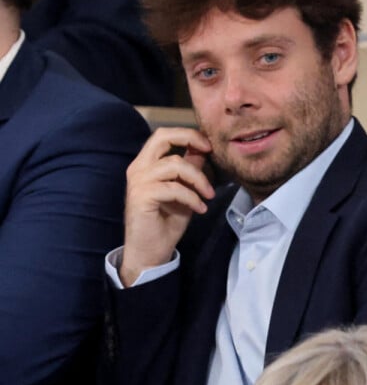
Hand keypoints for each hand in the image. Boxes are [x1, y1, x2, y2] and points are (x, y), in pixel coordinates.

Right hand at [120, 127, 214, 285]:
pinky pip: (173, 188)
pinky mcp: (141, 197)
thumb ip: (190, 170)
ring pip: (174, 164)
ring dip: (198, 179)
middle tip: (210, 151)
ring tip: (208, 196)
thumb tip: (203, 150)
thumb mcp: (185, 190)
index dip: (188, 134)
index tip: (209, 145)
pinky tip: (200, 209)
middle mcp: (138, 168)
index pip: (164, 135)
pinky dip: (192, 197)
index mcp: (147, 164)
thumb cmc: (167, 220)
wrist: (150, 251)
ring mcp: (138, 182)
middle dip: (189, 139)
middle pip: (162, 137)